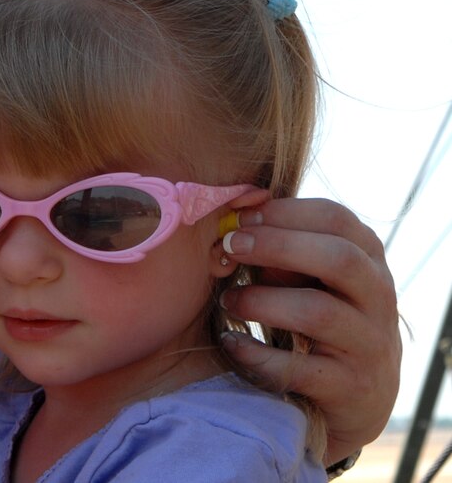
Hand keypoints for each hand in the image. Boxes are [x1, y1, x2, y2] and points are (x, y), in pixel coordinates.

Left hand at [218, 197, 400, 465]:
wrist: (360, 394)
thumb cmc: (320, 314)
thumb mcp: (312, 275)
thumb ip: (283, 248)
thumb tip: (233, 227)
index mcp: (367, 257)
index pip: (336, 218)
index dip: (283, 213)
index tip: (239, 218)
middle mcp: (378, 296)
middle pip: (338, 259)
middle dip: (276, 247)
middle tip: (229, 247)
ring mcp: (369, 344)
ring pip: (318, 313)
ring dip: (261, 302)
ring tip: (229, 300)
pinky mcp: (349, 387)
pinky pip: (298, 369)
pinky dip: (257, 355)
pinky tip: (232, 342)